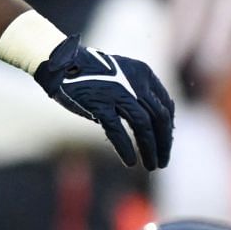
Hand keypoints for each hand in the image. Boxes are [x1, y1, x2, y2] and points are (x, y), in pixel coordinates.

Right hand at [34, 37, 175, 170]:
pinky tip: (130, 162)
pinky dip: (126, 148)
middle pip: (159, 118)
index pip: (166, 105)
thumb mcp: (123, 77)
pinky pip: (118, 130)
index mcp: (144, 74)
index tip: (166, 143)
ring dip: (150, 149)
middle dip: (164, 143)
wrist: (62, 63)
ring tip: (151, 166)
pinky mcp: (99, 103)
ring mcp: (117, 92)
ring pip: (143, 125)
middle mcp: (135, 82)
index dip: (168, 128)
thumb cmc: (93, 74)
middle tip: (162, 162)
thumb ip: (138, 95)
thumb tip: (151, 128)